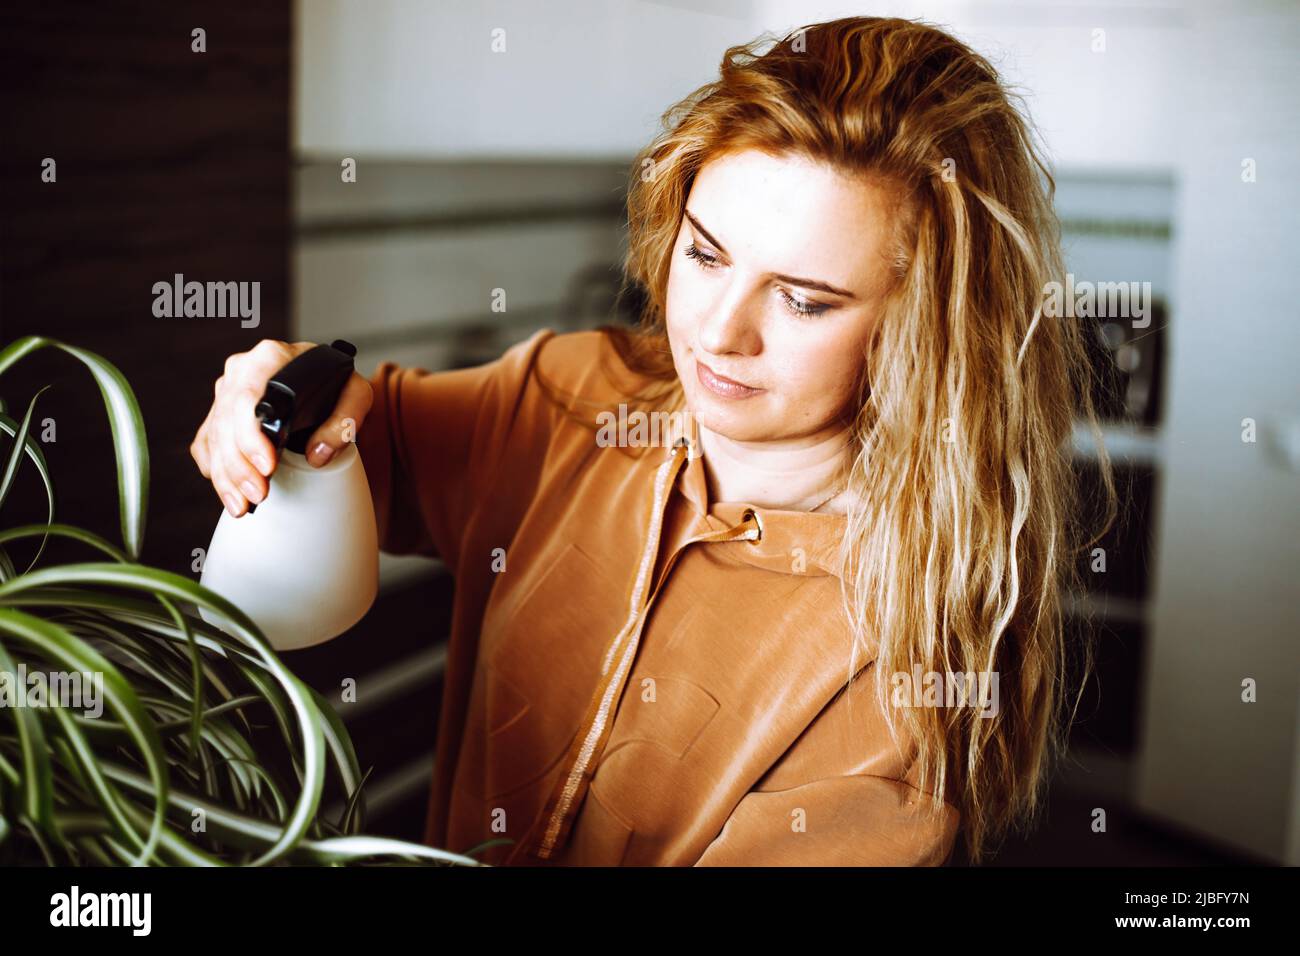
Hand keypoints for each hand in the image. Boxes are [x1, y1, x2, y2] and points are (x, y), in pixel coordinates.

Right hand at [189, 339, 373, 516]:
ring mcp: (226, 392)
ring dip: (225, 476)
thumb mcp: (356, 393)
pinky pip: (207, 444)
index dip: (251, 435)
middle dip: (239, 465)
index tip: (267, 466)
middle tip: (259, 495)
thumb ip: (345, 420)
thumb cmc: (336, 383)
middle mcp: (241, 371)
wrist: (321, 377)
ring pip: (214, 437)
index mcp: (270, 357)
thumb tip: (319, 454)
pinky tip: (229, 492)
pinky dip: (216, 471)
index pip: (247, 397)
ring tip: (242, 505)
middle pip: (226, 422)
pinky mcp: (218, 413)